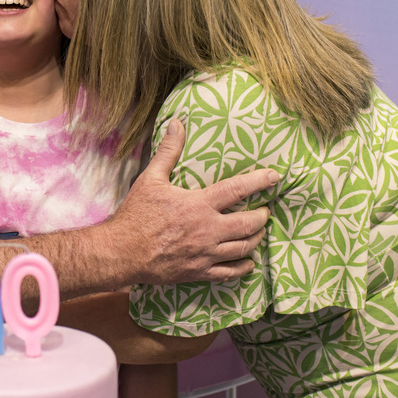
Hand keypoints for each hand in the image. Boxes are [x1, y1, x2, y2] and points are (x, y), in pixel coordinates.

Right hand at [109, 119, 277, 284]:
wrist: (122, 252)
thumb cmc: (136, 215)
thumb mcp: (151, 179)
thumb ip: (168, 152)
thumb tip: (177, 124)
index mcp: (199, 205)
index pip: (237, 190)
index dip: (259, 181)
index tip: (275, 176)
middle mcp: (208, 230)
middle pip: (248, 224)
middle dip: (262, 216)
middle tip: (266, 210)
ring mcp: (205, 254)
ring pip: (243, 248)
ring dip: (256, 239)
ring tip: (259, 231)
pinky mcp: (199, 272)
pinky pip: (229, 272)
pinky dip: (243, 267)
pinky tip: (248, 263)